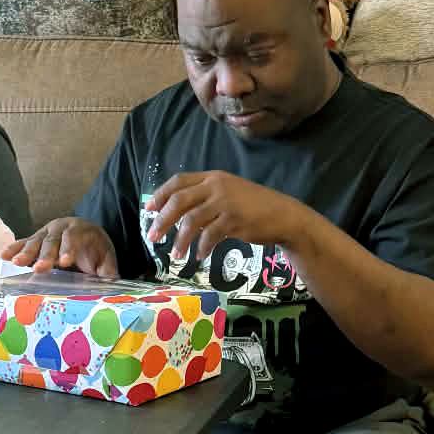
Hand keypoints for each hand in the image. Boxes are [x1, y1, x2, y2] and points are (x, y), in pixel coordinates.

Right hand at [1, 217, 117, 276]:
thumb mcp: (106, 259)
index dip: (68, 249)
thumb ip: (108, 270)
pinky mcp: (36, 239)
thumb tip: (111, 282)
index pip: (74, 238)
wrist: (86, 236)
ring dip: (26, 252)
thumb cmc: (95, 249)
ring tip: (16, 263)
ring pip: (36, 241)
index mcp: (81, 230)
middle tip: (39, 268)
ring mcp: (46, 232)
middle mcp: (61, 228)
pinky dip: (14, 248)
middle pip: (52, 240)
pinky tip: (4, 255)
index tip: (64, 263)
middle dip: (45, 254)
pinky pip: (24, 242)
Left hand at [146, 171, 306, 266]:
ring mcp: (225, 202)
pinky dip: (202, 247)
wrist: (284, 215)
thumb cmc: (254, 207)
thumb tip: (178, 216)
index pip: (178, 181)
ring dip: (180, 240)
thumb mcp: (228, 195)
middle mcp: (217, 186)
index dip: (161, 195)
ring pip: (192, 220)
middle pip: (179, 201)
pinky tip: (199, 256)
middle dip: (162, 220)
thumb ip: (205, 201)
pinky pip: (210, 235)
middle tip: (153, 236)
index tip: (149, 210)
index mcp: (213, 177)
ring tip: (176, 255)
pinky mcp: (234, 220)